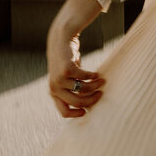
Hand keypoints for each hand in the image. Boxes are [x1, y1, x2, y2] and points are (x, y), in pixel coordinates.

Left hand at [46, 0, 106, 118]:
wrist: (60, 41)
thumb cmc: (67, 61)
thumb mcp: (68, 79)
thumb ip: (73, 90)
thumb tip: (88, 106)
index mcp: (54, 93)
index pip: (64, 112)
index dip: (78, 114)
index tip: (89, 110)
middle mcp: (54, 88)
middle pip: (77, 102)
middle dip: (92, 100)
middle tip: (101, 94)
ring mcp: (59, 79)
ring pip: (83, 90)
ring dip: (95, 86)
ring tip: (102, 81)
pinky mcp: (67, 69)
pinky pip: (85, 78)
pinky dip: (93, 76)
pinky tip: (97, 73)